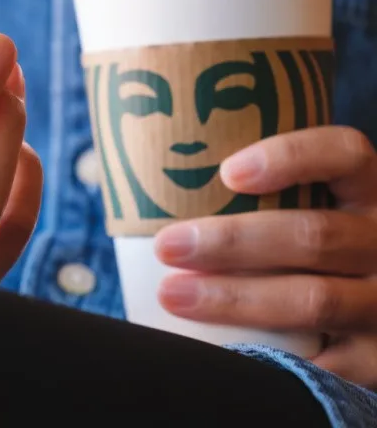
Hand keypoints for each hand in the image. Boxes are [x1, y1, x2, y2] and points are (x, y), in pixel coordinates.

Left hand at [154, 126, 376, 386]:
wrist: (373, 307)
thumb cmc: (314, 249)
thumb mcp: (317, 208)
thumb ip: (267, 193)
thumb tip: (163, 175)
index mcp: (371, 192)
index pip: (344, 154)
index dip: (290, 157)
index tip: (227, 172)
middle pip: (314, 235)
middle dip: (232, 242)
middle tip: (168, 245)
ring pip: (314, 300)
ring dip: (234, 299)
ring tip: (173, 294)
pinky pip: (327, 364)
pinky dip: (270, 356)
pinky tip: (223, 351)